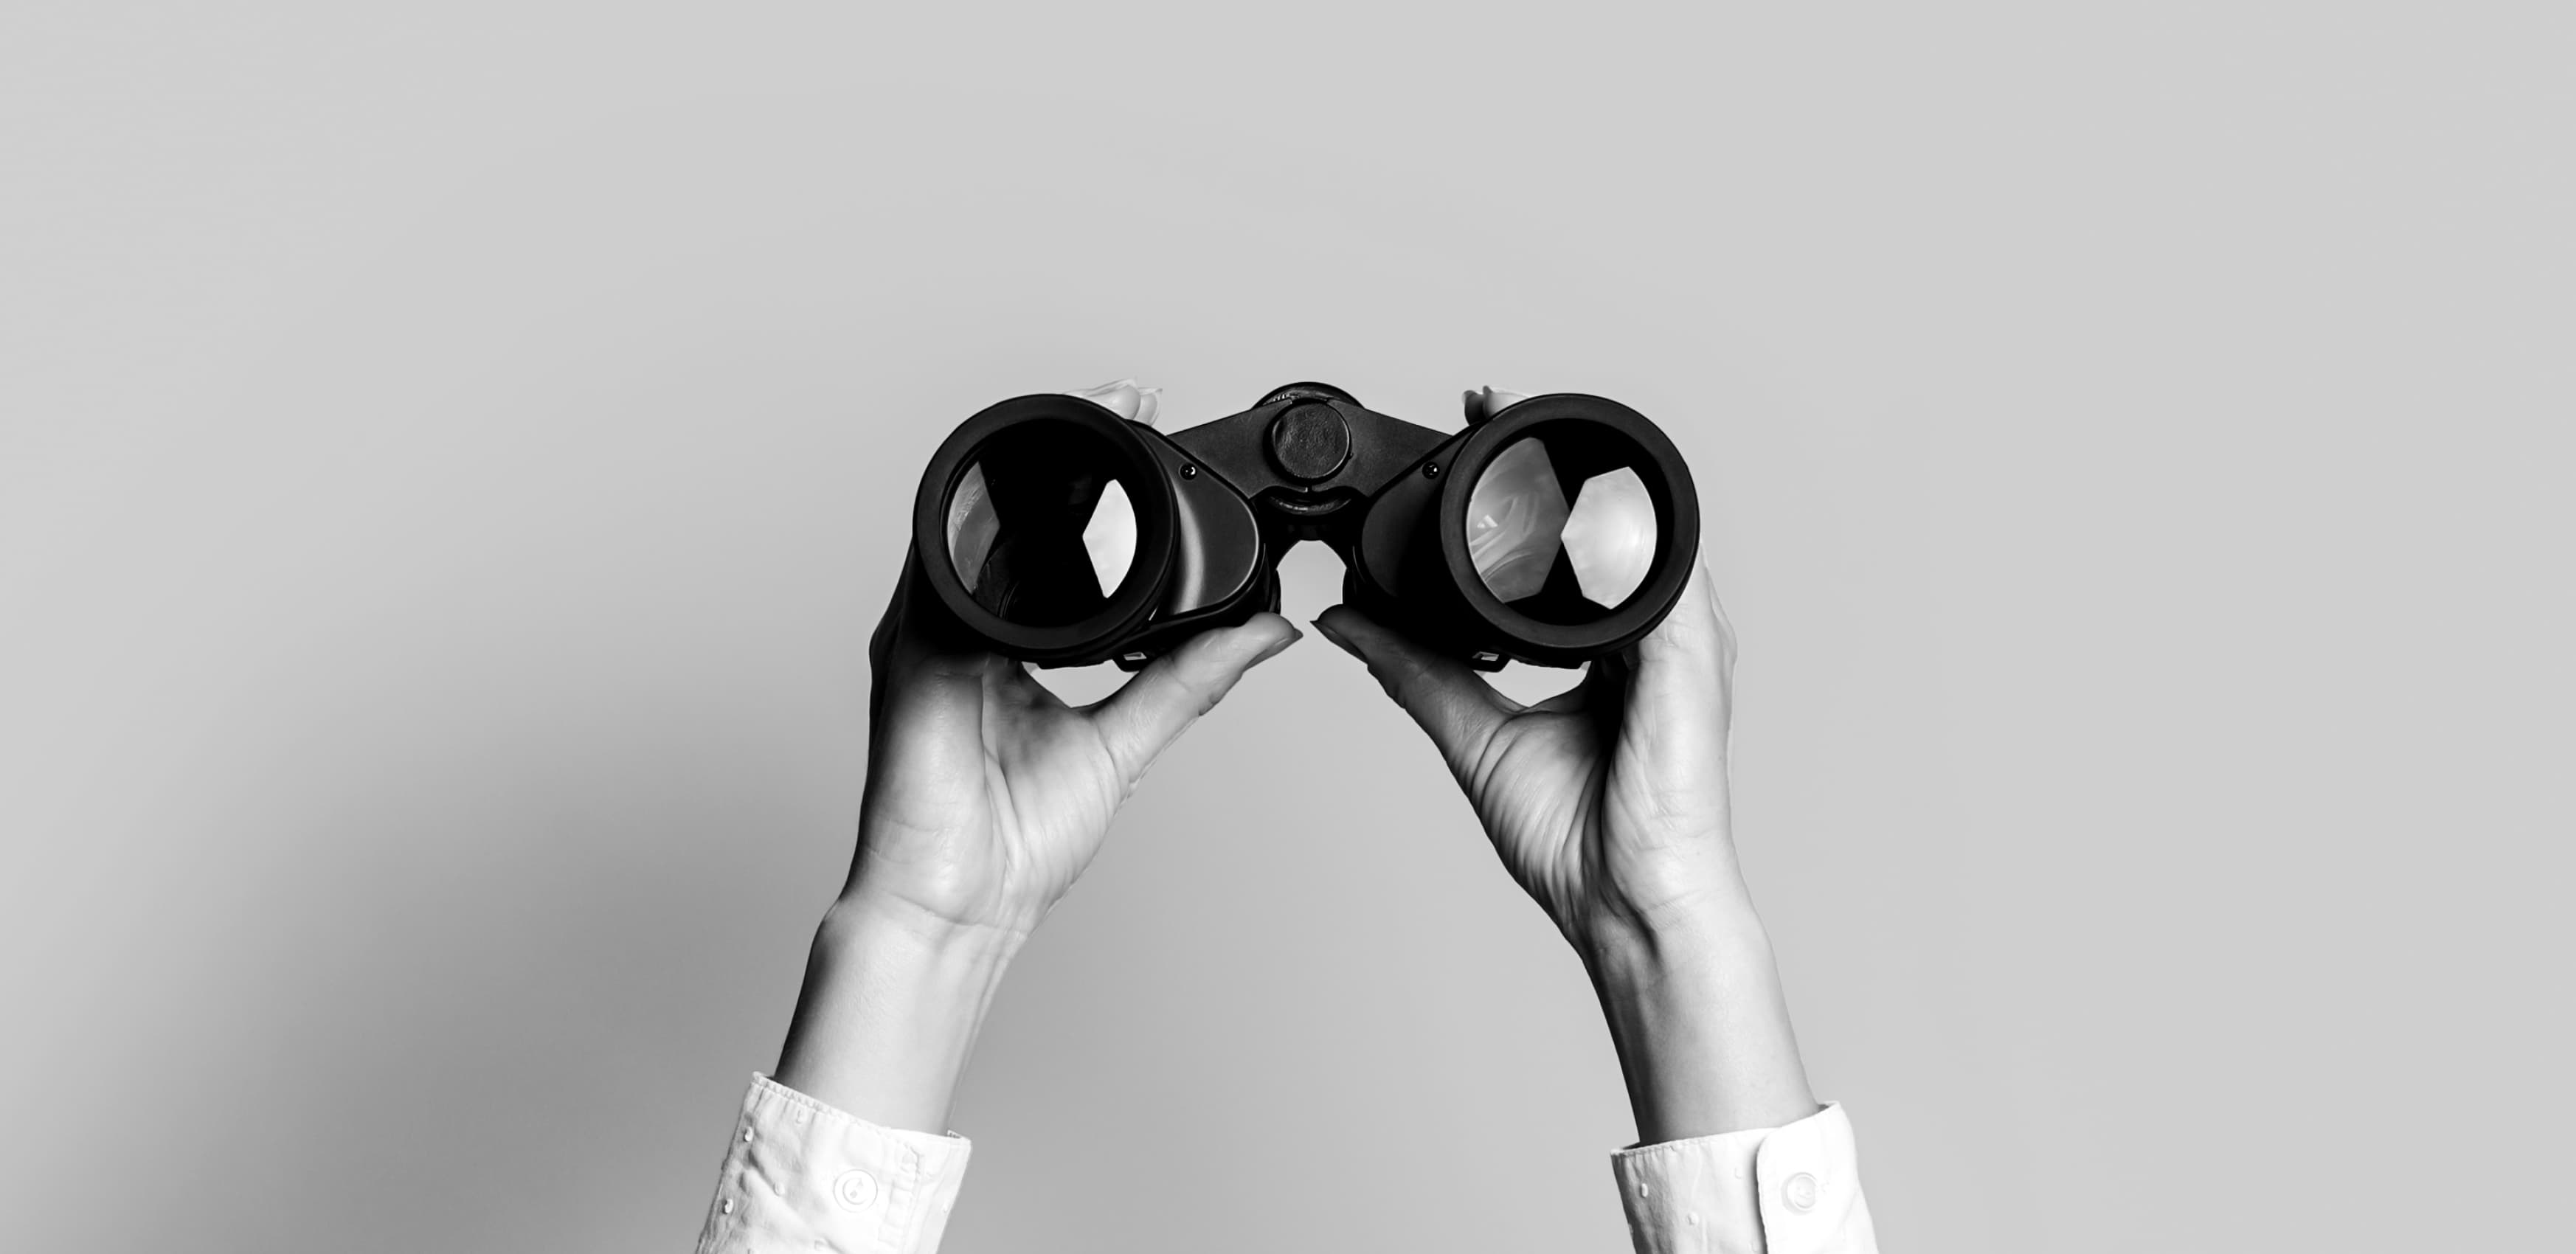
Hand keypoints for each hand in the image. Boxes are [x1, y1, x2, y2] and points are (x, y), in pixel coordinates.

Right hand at [775, 380, 1299, 1131]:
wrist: (961, 908)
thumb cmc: (1016, 844)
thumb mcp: (1128, 742)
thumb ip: (1191, 680)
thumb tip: (1267, 630)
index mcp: (1014, 647)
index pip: (1057, 551)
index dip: (1102, 497)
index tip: (1155, 443)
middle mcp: (968, 629)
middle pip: (1015, 524)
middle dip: (1068, 458)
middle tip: (1130, 403)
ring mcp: (931, 634)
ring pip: (976, 527)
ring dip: (1028, 467)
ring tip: (1089, 415)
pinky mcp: (908, 652)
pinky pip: (936, 569)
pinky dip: (975, 524)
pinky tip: (1012, 486)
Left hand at [1314, 432, 1819, 1139]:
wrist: (1627, 901)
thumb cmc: (1578, 840)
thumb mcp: (1475, 734)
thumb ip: (1419, 670)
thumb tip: (1351, 619)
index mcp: (1610, 649)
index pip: (1567, 548)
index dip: (1522, 493)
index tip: (1467, 438)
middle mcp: (1651, 634)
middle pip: (1600, 522)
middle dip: (1547, 456)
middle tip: (1481, 402)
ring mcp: (1681, 638)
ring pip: (1631, 526)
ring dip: (1576, 466)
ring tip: (1514, 419)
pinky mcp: (1693, 654)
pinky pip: (1661, 568)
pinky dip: (1616, 523)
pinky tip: (1574, 485)